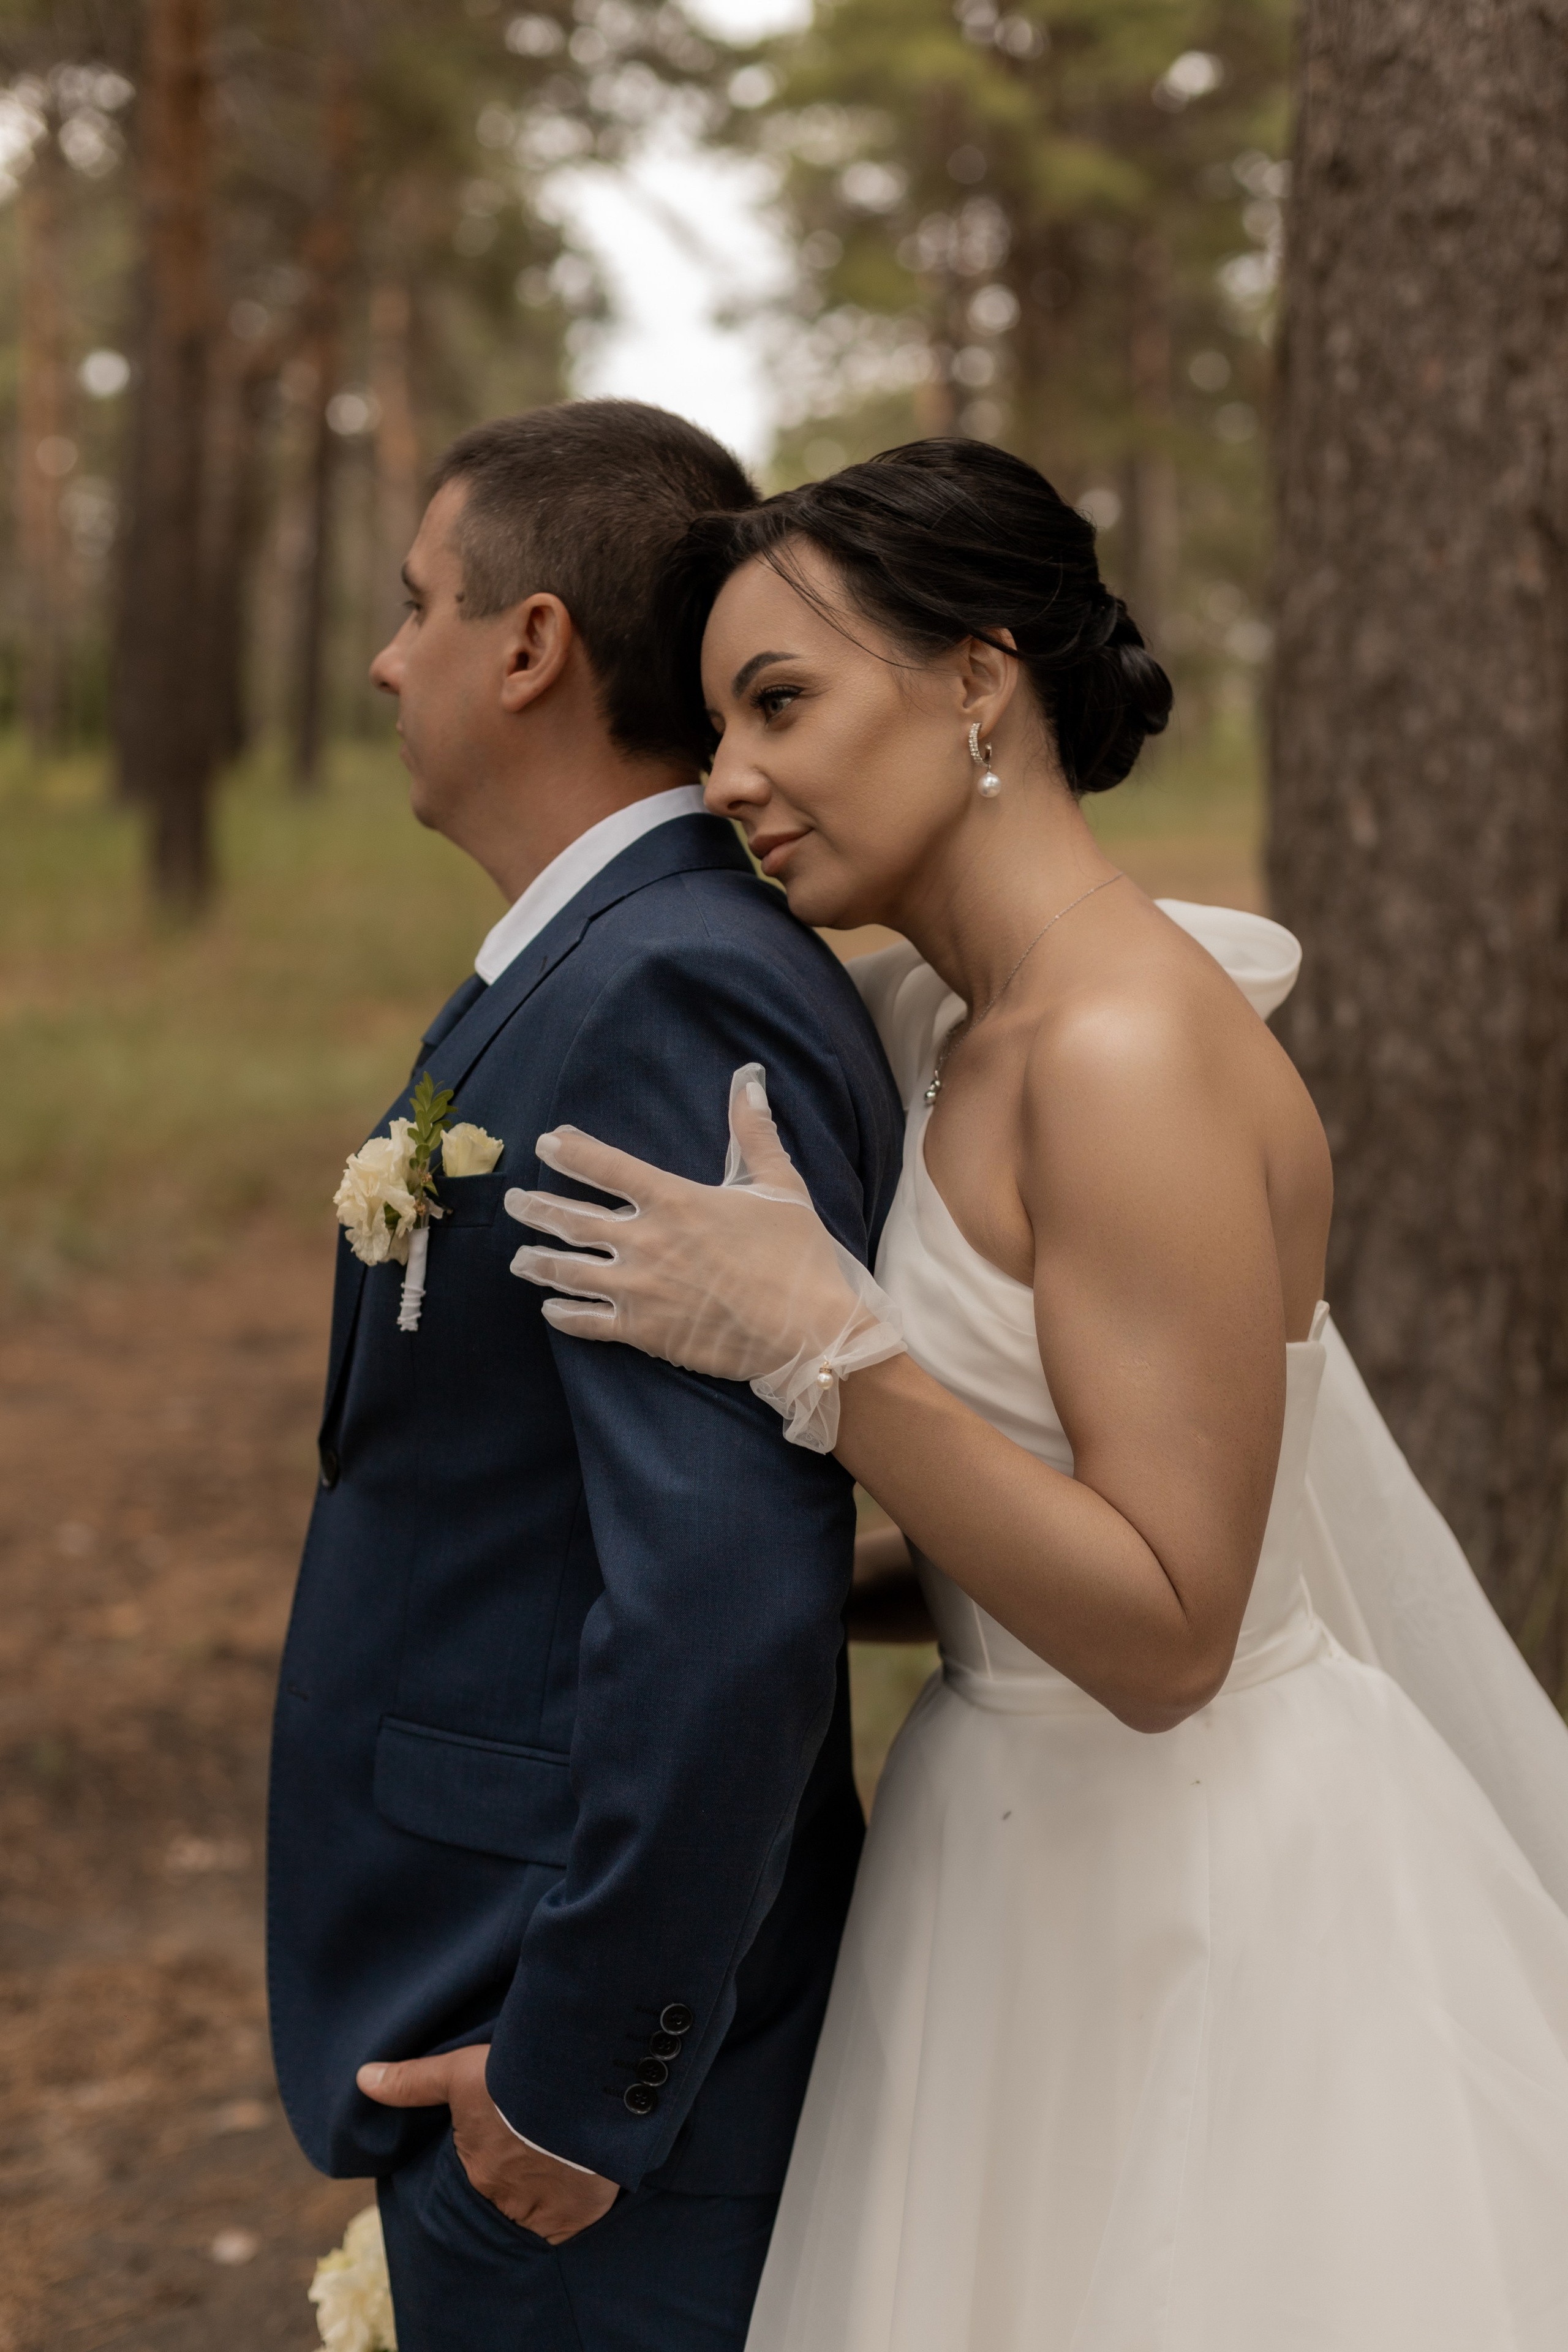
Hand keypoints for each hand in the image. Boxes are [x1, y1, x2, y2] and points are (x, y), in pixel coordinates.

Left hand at [357, 2044, 618, 2243]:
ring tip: (559, 2167)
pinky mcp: (582, 2214)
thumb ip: (413, 2082)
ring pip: (542, 2210)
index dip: (486, 2161)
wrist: (576, 2097)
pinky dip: (577, 2205)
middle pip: (508, 2196)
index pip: (477, 2176)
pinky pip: (576, 2219)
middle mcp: (507, 2201)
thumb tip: (362, 2079)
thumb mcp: (460, 2073)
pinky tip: (585, 2182)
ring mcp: (547, 2213)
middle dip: (516, 2181)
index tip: (499, 2147)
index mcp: (478, 2172)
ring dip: (546, 2193)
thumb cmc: (513, 2083)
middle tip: (532, 2156)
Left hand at [506, 1062, 903, 1450]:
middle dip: (535, 1207)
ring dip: (537, 1262)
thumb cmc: (797, 1256)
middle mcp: (647, 1240)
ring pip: (568, 1271)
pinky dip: (564, 1316)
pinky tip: (551, 1310)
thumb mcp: (779, 1185)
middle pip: (572, 1218)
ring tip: (518, 1258)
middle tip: (513, 1202)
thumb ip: (753, 1133)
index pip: (606, 1166)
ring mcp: (639, 1288)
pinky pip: (588, 1322)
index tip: (547, 1142)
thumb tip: (749, 1078)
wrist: (808, 1328)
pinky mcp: (644, 1331)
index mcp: (674, 1199)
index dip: (571, 1151)